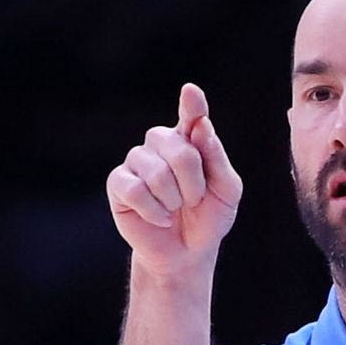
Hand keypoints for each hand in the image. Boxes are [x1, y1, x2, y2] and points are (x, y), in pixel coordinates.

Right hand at [106, 83, 243, 277]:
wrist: (186, 252)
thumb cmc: (209, 218)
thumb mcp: (227, 191)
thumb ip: (217, 159)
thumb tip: (201, 126)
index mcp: (190, 141)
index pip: (192, 116)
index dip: (191, 105)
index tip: (192, 92)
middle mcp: (161, 144)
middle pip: (179, 149)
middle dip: (194, 182)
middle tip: (195, 200)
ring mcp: (137, 161)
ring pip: (156, 172)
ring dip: (174, 199)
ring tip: (176, 209)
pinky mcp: (119, 183)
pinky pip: (136, 190)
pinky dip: (155, 210)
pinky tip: (160, 217)